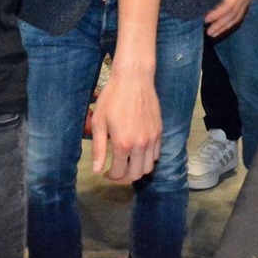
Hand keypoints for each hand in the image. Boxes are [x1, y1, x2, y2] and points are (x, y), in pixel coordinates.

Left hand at [90, 66, 160, 182]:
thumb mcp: (99, 122)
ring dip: (137, 170)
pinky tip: (137, 152)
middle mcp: (140, 145)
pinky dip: (148, 159)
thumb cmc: (112, 97)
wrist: (134, 79)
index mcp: (123, 144)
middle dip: (124, 177)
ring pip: (149, 167)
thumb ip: (99, 148)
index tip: (104, 173)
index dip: (111, 177)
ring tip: (127, 164)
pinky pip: (156, 154)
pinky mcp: (159, 132)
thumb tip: (97, 170)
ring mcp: (152, 139)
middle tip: (115, 172)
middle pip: (136, 174)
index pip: (119, 172)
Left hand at [203, 0, 256, 36]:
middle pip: (233, 15)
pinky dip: (231, 23)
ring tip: (214, 33)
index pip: (228, 6)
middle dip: (221, 25)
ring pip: (237, 18)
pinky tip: (223, 28)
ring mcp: (246, 0)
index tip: (206, 19)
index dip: (217, 14)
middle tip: (209, 32)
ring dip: (225, 27)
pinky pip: (239, 15)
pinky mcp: (245, 1)